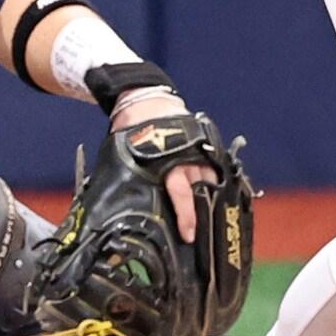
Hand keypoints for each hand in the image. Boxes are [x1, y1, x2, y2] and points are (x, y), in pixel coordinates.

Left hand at [108, 92, 210, 244]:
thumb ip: (131, 180)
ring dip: (210, 196)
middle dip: (202, 212)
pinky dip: (214, 179)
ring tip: (210, 214)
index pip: (181, 194)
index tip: (188, 236)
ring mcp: (198, 148)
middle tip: (203, 231)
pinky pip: (213, 165)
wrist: (147, 100)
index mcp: (165, 163)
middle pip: (200, 190)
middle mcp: (186, 157)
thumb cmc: (133, 131)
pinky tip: (215, 192)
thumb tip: (120, 211)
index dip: (186, 217)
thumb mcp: (127, 158)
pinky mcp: (203, 142)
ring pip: (210, 179)